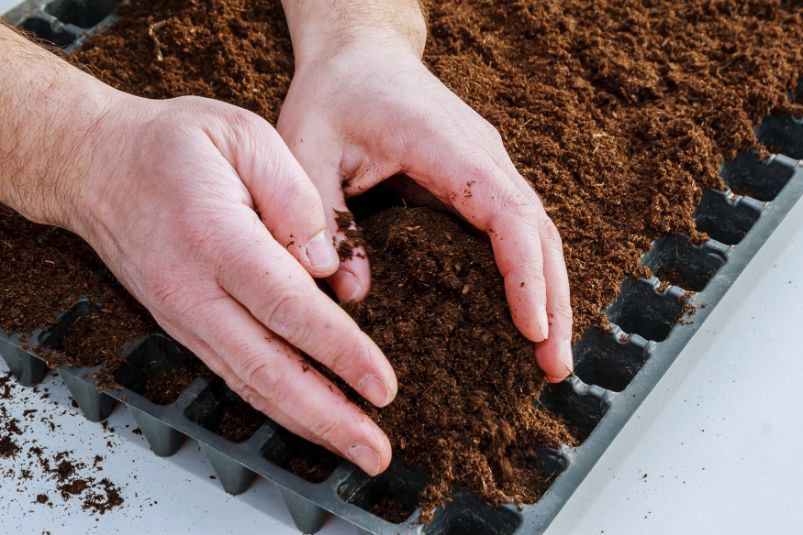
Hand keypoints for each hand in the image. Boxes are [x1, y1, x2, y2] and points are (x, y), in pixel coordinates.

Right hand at [69, 93, 395, 474]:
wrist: (95, 166)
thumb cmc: (172, 145)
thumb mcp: (243, 135)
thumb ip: (293, 196)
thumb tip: (327, 267)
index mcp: (217, 237)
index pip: (288, 307)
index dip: (340, 352)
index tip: (383, 386)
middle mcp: (195, 289)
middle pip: (268, 369)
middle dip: (328, 416)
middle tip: (375, 451)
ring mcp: (183, 314)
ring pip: (249, 383)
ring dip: (305, 421)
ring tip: (354, 446)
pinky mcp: (182, 324)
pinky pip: (233, 373)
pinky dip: (275, 404)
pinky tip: (310, 417)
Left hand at [278, 45, 573, 381]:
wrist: (359, 52)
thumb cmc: (331, 97)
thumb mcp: (305, 148)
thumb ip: (324, 217)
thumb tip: (353, 295)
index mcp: (441, 143)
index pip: (503, 210)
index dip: (524, 271)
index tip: (532, 327)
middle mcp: (480, 153)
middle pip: (537, 230)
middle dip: (553, 299)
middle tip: (555, 367)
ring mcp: (487, 163)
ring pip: (538, 231)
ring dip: (551, 292)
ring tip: (552, 356)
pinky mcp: (481, 177)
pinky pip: (518, 227)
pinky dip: (532, 272)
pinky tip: (530, 313)